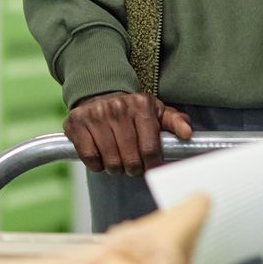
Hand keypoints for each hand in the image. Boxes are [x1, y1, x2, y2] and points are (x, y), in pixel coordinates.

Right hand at [64, 91, 190, 175]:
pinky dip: (97, 164)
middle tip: (133, 165)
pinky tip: (101, 155)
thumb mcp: (157, 111)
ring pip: (110, 161)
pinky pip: (90, 158)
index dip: (152, 165)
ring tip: (118, 159)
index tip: (151, 166)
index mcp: (140, 104)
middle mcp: (116, 108)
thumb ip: (175, 122)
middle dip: (134, 168)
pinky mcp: (75, 124)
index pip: (150, 149)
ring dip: (116, 167)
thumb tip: (187, 133)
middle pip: (130, 159)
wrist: (99, 95)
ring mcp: (94, 115)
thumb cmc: (132, 111)